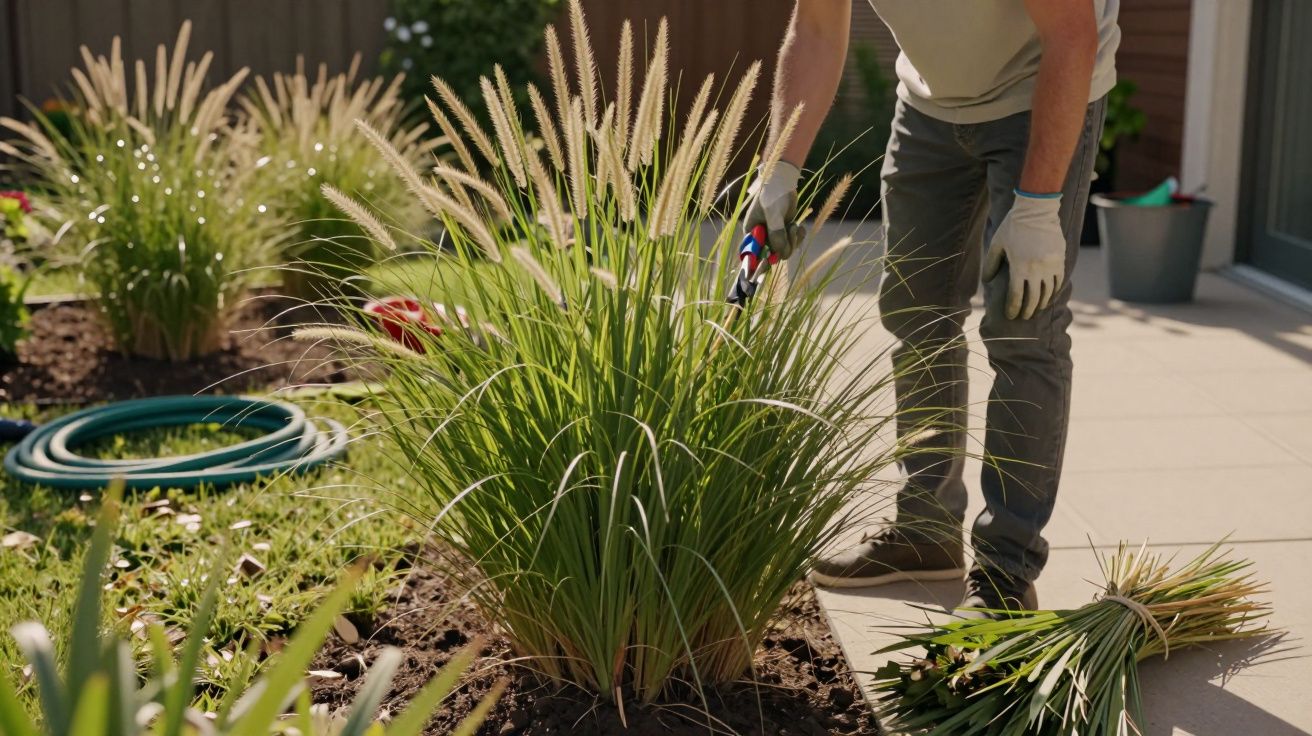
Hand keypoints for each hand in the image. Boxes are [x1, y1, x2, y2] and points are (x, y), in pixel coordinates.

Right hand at [745, 161, 804, 259]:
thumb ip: (775, 234)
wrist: (782, 182)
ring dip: (793, 241)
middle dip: (784, 247)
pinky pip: (792, 243)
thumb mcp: (772, 214)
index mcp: (752, 233)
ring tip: (795, 226)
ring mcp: (774, 235)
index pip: (752, 254)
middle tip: (791, 232)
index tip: (773, 259)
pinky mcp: (785, 231)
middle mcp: (761, 237)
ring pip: (784, 250)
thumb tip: (780, 253)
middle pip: (772, 255)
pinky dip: (798, 237)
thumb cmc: (772, 195)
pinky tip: (799, 227)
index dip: (760, 262)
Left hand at [982, 192, 1066, 319]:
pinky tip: (1048, 297)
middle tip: (1023, 317)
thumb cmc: (1013, 226)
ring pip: (1047, 293)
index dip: (1013, 309)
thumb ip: (990, 264)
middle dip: (1027, 310)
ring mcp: (1050, 265)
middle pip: (1033, 298)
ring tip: (1035, 310)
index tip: (1011, 316)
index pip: (1016, 296)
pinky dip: (1053, 292)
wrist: (1037, 209)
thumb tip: (986, 282)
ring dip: (1041, 304)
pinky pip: (1058, 282)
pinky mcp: (1060, 260)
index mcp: (1019, 267)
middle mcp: (1036, 269)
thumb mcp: (997, 244)